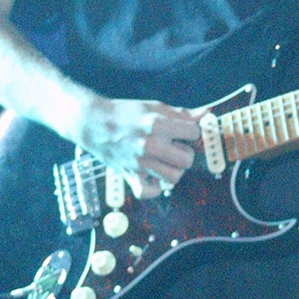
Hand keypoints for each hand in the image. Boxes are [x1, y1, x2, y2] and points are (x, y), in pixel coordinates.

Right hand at [73, 97, 200, 196]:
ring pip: (174, 178)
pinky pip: (149, 192)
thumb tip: (206, 113)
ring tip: (166, 161)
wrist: (93, 123)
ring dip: (173, 170)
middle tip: (174, 148)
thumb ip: (182, 113)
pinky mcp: (129, 175)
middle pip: (187, 159)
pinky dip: (154, 188)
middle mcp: (150, 145)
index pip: (194, 133)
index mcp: (157, 125)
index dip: (190, 131)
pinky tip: (154, 176)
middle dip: (185, 152)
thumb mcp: (155, 106)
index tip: (181, 131)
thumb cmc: (125, 113)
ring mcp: (139, 163)